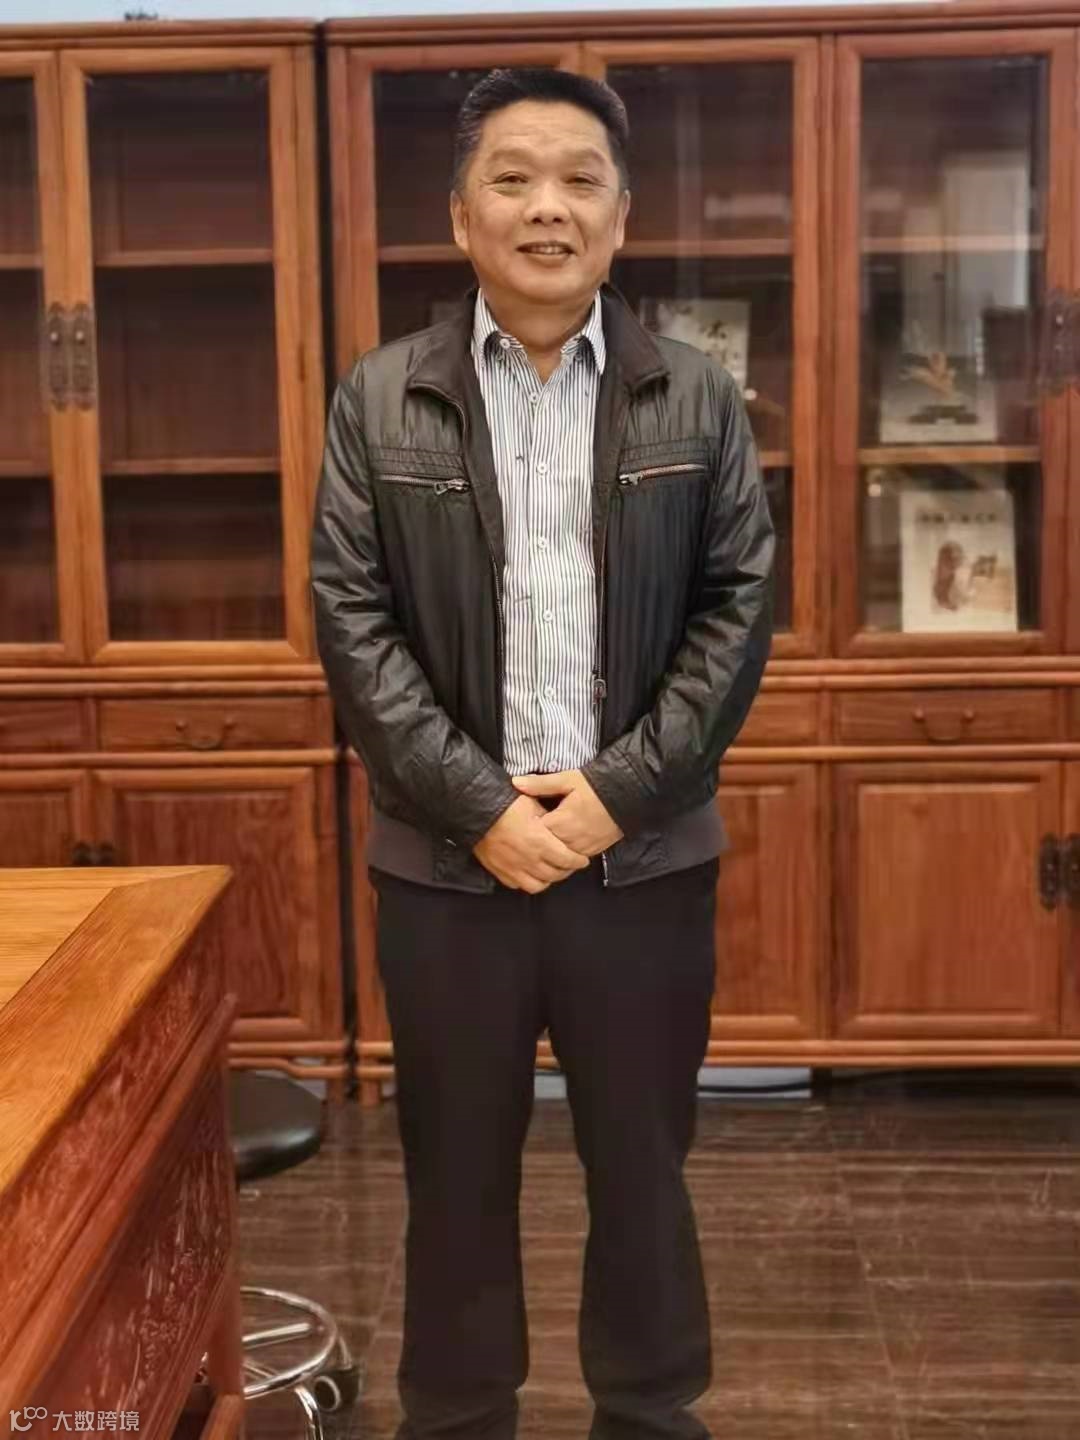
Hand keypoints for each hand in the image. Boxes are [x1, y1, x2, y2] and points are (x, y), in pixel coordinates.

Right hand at [473, 794, 589, 893]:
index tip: (582, 860)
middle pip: (556, 874)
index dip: (578, 861)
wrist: (476, 809)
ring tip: (552, 870)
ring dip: (548, 879)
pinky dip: (528, 882)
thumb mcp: (533, 803)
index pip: (567, 859)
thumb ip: (550, 818)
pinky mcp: (500, 872)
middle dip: (567, 870)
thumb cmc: (506, 803)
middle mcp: (529, 859)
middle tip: (570, 864)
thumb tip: (560, 826)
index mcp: (540, 842)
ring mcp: (513, 868)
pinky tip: (531, 873)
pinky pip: (519, 885)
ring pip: (539, 885)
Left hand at [511, 770, 623, 856]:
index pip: (535, 833)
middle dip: (539, 842)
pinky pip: (575, 859)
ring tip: (546, 841)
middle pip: (546, 849)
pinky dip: (567, 855)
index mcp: (560, 822)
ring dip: (553, 851)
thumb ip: (540, 784)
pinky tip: (562, 845)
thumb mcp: (567, 780)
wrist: (626, 794)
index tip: (523, 822)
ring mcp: (583, 848)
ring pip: (560, 858)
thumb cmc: (594, 786)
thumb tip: (515, 782)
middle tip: (530, 834)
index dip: (527, 828)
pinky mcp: (593, 851)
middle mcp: (570, 840)